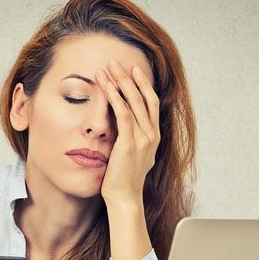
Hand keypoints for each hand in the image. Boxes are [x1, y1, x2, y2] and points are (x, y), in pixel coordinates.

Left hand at [95, 59, 160, 205]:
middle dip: (129, 77)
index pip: (150, 103)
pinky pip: (123, 114)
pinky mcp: (130, 143)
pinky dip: (114, 97)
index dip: (143, 85)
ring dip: (120, 82)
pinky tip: (105, 85)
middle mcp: (152, 135)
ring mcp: (143, 139)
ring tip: (108, 67)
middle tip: (116, 61)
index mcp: (153, 137)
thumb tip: (119, 129)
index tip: (133, 70)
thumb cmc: (122, 180)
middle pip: (143, 97)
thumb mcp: (130, 156)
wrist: (124, 198)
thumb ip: (129, 139)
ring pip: (133, 102)